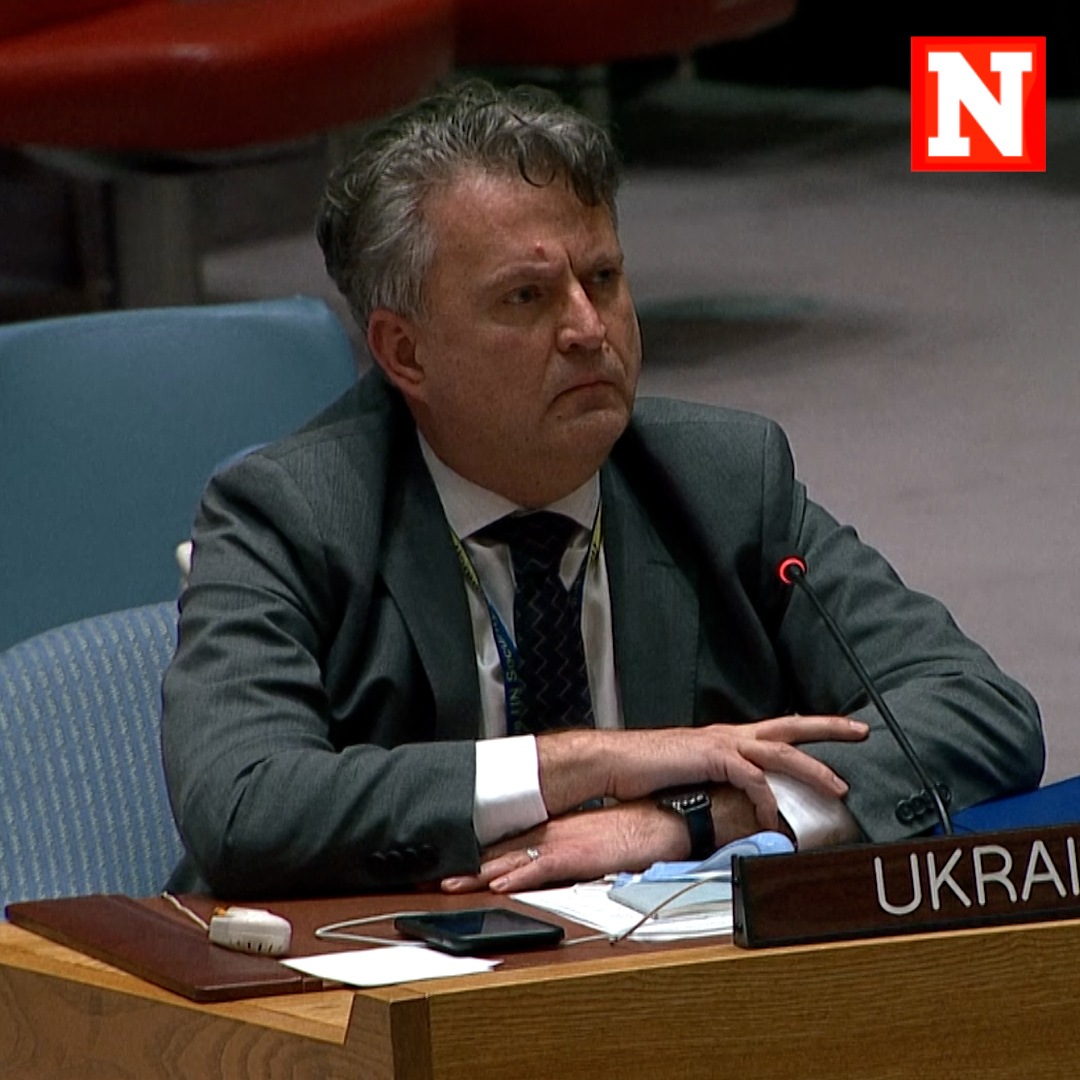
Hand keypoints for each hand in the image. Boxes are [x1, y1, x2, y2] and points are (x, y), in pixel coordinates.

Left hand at [441, 800, 687, 893]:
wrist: (663, 820)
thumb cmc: (635, 834)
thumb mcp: (593, 845)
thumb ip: (569, 855)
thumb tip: (547, 868)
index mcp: (556, 831)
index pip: (509, 844)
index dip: (478, 856)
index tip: (452, 865)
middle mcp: (554, 833)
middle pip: (501, 850)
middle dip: (467, 864)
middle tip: (435, 874)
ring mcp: (564, 842)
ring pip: (513, 858)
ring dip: (481, 872)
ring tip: (452, 882)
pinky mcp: (579, 853)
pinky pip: (543, 866)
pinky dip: (518, 875)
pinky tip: (499, 884)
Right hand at [537, 715, 867, 831]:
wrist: (616, 761)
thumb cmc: (649, 771)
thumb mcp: (694, 774)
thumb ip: (721, 782)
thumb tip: (741, 799)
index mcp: (728, 738)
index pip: (778, 728)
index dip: (811, 728)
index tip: (839, 730)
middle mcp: (731, 735)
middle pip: (791, 726)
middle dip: (829, 727)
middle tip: (863, 731)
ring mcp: (723, 744)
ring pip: (781, 751)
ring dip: (813, 769)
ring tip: (839, 786)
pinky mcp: (713, 758)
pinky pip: (752, 779)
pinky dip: (767, 798)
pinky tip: (773, 816)